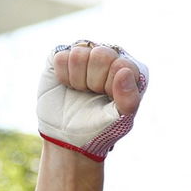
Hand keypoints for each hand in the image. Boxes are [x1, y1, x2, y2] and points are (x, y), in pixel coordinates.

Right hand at [38, 41, 148, 160]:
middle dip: (93, 81)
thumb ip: (130, 98)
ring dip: (77, 80)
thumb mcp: (121, 120)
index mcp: (129, 69)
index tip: (106, 98)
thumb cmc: (100, 127)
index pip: (120, 64)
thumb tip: (124, 71)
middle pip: (100, 55)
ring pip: (79, 53)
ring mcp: (87, 53)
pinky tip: (68, 85)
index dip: (109, 85)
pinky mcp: (65, 54)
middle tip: (91, 94)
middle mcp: (109, 56)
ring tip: (80, 90)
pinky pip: (61, 56)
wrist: (70, 137)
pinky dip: (62, 76)